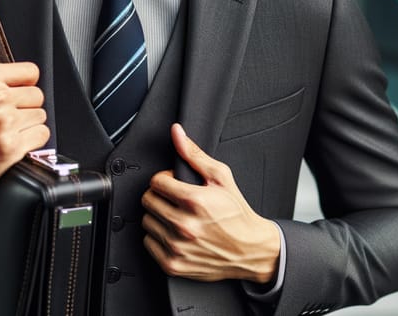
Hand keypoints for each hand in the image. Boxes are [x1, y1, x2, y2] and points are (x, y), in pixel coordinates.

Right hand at [0, 62, 49, 230]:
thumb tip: (10, 73)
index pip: (30, 72)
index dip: (24, 85)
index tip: (18, 94)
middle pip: (37, 95)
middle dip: (24, 108)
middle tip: (6, 119)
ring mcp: (4, 121)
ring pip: (40, 116)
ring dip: (28, 126)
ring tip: (6, 132)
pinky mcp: (11, 146)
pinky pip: (41, 135)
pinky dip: (32, 142)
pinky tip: (13, 144)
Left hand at [141, 124, 279, 282]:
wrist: (251, 249)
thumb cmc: (236, 213)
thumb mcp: (220, 177)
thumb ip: (194, 154)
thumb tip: (177, 133)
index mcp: (194, 201)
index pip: (156, 182)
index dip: (165, 179)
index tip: (174, 183)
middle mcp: (184, 225)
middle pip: (148, 200)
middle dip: (159, 195)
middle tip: (175, 198)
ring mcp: (178, 246)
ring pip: (146, 221)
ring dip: (157, 215)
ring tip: (176, 215)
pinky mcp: (174, 264)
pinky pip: (148, 243)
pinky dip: (157, 237)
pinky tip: (174, 232)